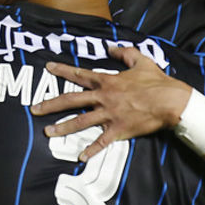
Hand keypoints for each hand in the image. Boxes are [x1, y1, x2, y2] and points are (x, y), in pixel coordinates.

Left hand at [29, 46, 192, 160]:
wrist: (170, 101)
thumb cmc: (157, 81)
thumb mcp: (141, 60)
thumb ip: (124, 53)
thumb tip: (111, 47)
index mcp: (107, 81)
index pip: (79, 74)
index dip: (62, 70)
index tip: (47, 67)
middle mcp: (103, 98)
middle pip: (71, 100)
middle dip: (50, 104)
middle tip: (34, 108)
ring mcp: (109, 115)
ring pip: (80, 122)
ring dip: (62, 128)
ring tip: (47, 133)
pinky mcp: (118, 130)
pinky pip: (102, 142)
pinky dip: (91, 150)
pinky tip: (80, 157)